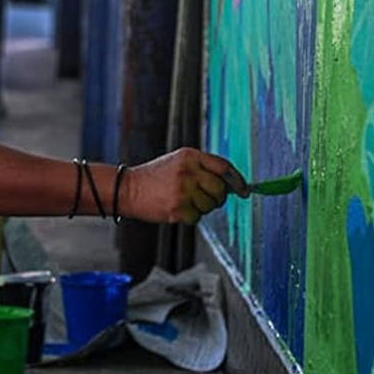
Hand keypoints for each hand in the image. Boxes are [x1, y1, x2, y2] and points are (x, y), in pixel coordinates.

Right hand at [124, 148, 247, 224]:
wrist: (129, 189)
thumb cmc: (155, 177)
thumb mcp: (178, 162)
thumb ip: (202, 168)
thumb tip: (232, 184)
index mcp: (190, 156)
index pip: (223, 166)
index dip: (237, 180)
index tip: (244, 190)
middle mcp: (188, 171)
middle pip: (220, 189)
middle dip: (218, 197)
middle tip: (207, 198)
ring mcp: (182, 190)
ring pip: (210, 206)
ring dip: (202, 208)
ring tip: (185, 201)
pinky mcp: (177, 208)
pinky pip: (197, 217)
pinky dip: (190, 217)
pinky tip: (177, 209)